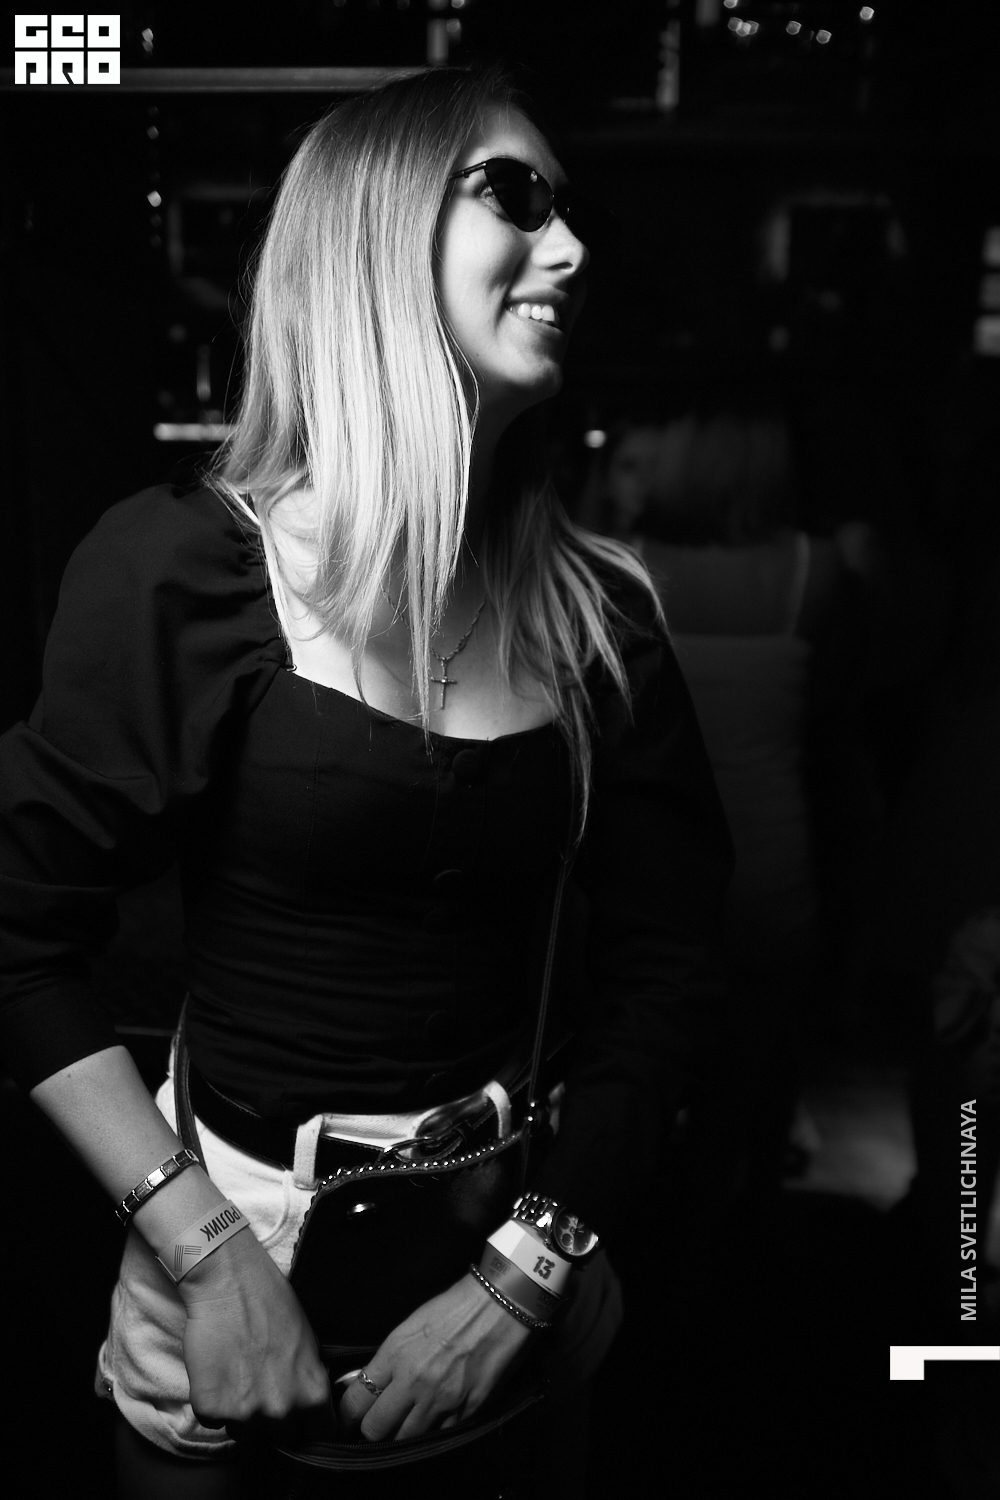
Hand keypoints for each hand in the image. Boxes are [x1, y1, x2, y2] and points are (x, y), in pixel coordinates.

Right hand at [178, 1226, 331, 1429]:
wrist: (229, 1283)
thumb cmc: (272, 1304)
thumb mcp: (310, 1343)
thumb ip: (310, 1382)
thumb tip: (312, 1408)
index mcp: (312, 1394)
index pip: (318, 1435)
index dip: (307, 1426)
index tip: (298, 1418)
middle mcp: (281, 1411)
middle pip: (278, 1438)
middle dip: (271, 1420)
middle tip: (260, 1387)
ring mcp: (244, 1413)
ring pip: (243, 1432)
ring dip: (240, 1414)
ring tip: (238, 1375)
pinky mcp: (210, 1407)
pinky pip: (212, 1420)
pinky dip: (212, 1403)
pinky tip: (218, 1372)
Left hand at [338, 1272, 533, 1441]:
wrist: (501, 1304)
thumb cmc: (456, 1307)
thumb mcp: (411, 1325)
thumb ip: (390, 1358)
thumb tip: (374, 1384)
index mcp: (395, 1354)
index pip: (355, 1400)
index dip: (349, 1414)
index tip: (351, 1417)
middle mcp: (412, 1381)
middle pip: (374, 1429)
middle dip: (372, 1430)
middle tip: (379, 1424)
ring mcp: (439, 1400)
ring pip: (405, 1439)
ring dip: (403, 1434)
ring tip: (408, 1422)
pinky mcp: (465, 1411)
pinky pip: (438, 1437)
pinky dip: (434, 1432)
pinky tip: (436, 1419)